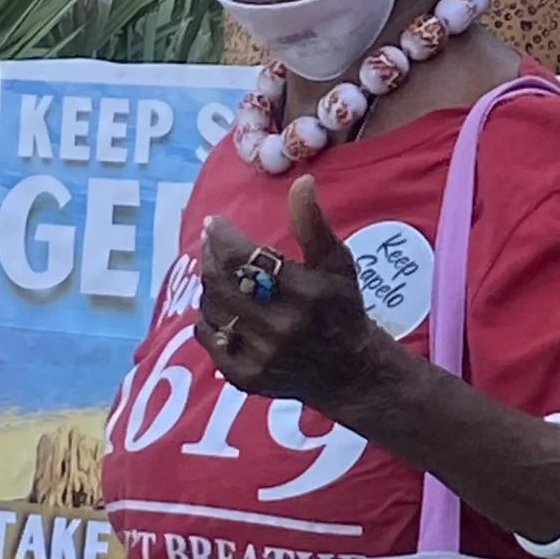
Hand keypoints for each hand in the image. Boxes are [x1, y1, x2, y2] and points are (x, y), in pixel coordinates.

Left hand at [196, 176, 387, 414]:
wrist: (349, 371)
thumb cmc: (342, 308)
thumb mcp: (336, 262)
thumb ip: (313, 223)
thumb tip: (301, 182)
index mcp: (304, 294)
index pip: (243, 259)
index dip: (222, 237)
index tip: (215, 223)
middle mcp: (279, 327)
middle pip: (220, 282)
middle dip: (210, 256)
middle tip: (212, 242)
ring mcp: (259, 356)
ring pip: (212, 308)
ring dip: (210, 284)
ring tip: (219, 271)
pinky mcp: (245, 376)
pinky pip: (210, 338)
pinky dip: (209, 317)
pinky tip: (221, 306)